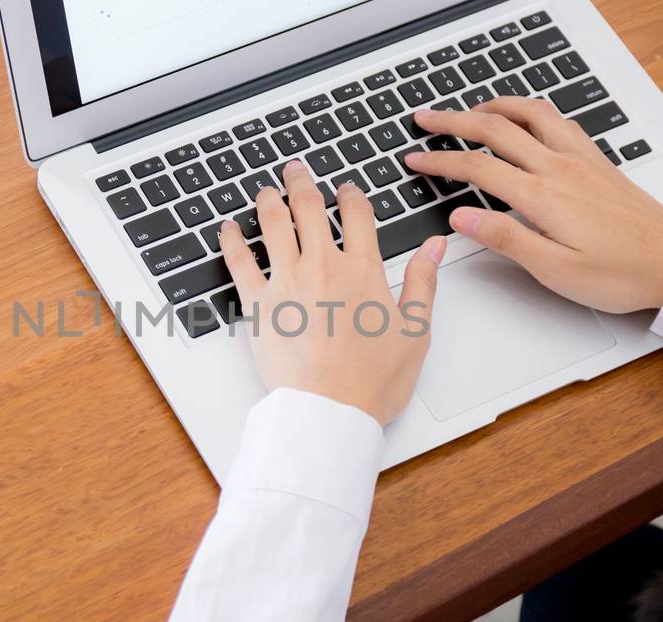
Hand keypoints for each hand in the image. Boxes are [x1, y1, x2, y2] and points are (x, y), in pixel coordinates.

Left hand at [218, 160, 446, 424]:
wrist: (330, 410)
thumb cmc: (372, 381)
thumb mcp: (415, 331)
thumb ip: (422, 282)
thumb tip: (434, 247)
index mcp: (362, 270)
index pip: (357, 214)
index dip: (350, 194)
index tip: (346, 188)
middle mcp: (322, 266)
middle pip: (309, 208)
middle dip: (302, 182)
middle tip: (295, 169)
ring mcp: (286, 282)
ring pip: (273, 224)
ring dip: (269, 199)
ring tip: (267, 189)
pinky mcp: (257, 304)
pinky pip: (239, 261)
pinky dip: (232, 239)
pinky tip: (228, 227)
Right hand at [403, 97, 662, 312]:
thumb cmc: (622, 273)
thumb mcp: (555, 270)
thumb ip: (506, 239)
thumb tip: (460, 218)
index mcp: (543, 196)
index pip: (477, 168)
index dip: (440, 161)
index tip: (415, 159)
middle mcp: (560, 168)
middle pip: (496, 128)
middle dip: (454, 121)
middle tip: (425, 119)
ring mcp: (580, 159)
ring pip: (530, 114)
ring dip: (494, 105)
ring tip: (471, 109)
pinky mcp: (597, 161)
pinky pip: (557, 121)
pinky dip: (530, 111)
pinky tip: (526, 118)